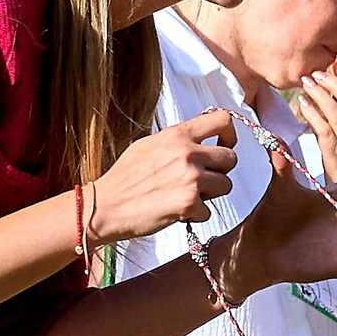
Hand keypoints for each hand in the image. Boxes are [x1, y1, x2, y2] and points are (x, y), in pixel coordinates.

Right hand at [88, 112, 237, 244]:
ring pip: (225, 185)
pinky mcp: (189, 203)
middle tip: (203, 180)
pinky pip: (208, 211)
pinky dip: (195, 215)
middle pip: (231, 158)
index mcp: (177, 135)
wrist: (106, 206)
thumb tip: (196, 139)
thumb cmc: (124, 179)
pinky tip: (176, 211)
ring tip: (187, 196)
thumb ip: (176, 141)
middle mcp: (187, 153)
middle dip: (220, 171)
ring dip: (210, 194)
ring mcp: (190, 178)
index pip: (222, 120)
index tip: (223, 145)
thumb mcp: (148, 145)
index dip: (229, 135)